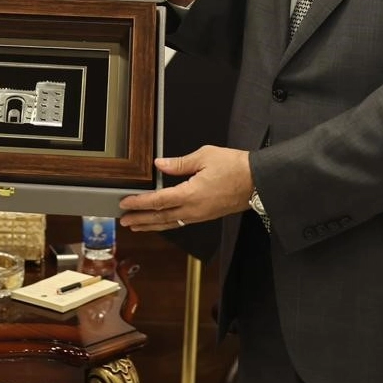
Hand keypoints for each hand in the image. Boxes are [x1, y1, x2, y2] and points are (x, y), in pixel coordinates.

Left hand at [118, 147, 252, 230]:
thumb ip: (179, 163)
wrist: (258, 181)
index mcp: (191, 194)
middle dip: (140, 219)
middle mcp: (194, 210)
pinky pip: (182, 222)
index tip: (125, 203)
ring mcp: (200, 215)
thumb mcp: (205, 156)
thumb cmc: (235, 167)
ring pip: (171, 223)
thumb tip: (160, 164)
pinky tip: (161, 223)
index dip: (140, 203)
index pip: (158, 201)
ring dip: (151, 225)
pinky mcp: (206, 216)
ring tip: (136, 226)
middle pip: (161, 217)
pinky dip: (167, 224)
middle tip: (123, 220)